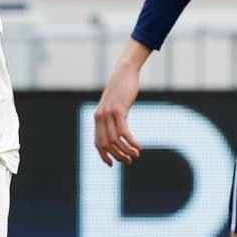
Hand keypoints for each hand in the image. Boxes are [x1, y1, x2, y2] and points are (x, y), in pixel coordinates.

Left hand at [93, 42, 151, 166]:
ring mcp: (108, 114)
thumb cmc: (121, 89)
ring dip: (126, 151)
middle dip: (118, 156)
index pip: (98, 143)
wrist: (123, 72)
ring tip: (136, 155)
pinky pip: (123, 132)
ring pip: (115, 140)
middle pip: (106, 145)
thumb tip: (118, 132)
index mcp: (98, 118)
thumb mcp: (114, 106)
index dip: (104, 156)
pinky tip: (138, 147)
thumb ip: (113, 118)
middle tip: (130, 161)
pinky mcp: (118, 110)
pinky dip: (131, 142)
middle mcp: (100, 118)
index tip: (112, 164)